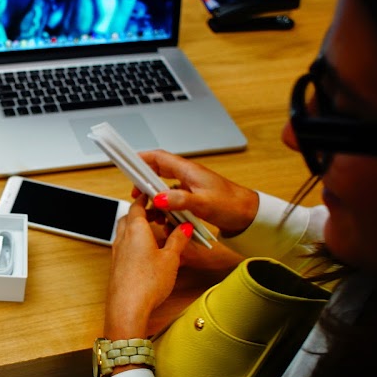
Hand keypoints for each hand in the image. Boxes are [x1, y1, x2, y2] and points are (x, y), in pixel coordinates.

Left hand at [104, 196, 191, 339]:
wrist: (127, 308)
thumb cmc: (147, 283)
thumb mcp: (170, 259)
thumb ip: (178, 240)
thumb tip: (184, 228)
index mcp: (135, 229)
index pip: (137, 205)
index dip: (145, 198)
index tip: (153, 194)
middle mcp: (122, 238)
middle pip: (129, 217)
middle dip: (143, 212)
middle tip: (159, 214)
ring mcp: (117, 253)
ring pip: (125, 232)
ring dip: (138, 228)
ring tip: (155, 232)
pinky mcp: (116, 266)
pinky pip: (124, 246)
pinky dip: (134, 243)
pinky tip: (147, 253)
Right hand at [136, 150, 259, 236]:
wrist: (248, 215)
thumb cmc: (231, 205)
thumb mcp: (203, 203)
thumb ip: (180, 200)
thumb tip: (158, 198)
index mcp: (188, 171)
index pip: (159, 157)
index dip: (142, 158)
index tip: (128, 163)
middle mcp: (187, 175)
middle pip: (158, 170)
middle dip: (143, 180)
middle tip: (135, 193)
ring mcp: (190, 186)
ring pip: (163, 186)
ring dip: (154, 196)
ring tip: (149, 210)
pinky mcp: (193, 197)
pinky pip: (172, 198)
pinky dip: (164, 206)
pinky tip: (164, 218)